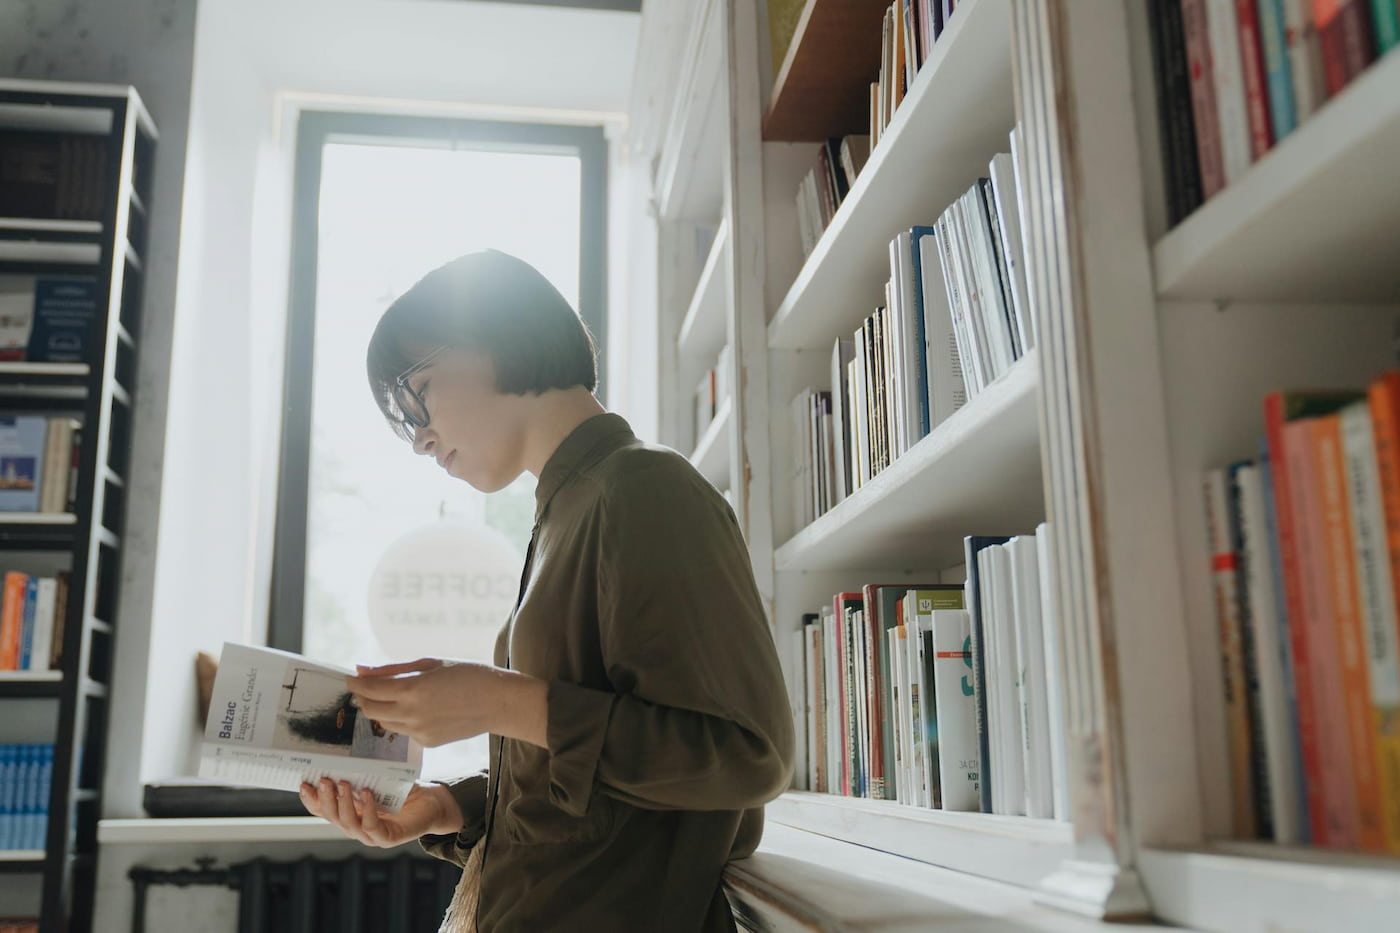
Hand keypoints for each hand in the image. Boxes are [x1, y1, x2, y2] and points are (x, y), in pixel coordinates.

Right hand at [299, 779, 462, 847]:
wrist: (431, 803)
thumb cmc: (402, 791)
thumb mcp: (376, 780)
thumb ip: (358, 776)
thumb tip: (338, 758)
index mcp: (350, 814)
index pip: (323, 810)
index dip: (311, 799)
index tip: (303, 783)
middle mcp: (356, 828)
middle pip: (332, 817)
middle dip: (325, 798)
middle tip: (323, 779)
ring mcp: (371, 836)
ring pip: (349, 823)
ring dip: (343, 803)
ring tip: (343, 783)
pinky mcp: (388, 838)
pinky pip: (373, 827)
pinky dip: (367, 810)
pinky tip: (367, 793)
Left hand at [346, 657, 547, 747]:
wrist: (499, 703)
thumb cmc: (469, 674)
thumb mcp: (431, 663)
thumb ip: (394, 669)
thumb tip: (363, 669)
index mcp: (413, 689)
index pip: (371, 689)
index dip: (356, 683)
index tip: (350, 677)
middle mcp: (412, 713)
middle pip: (371, 710)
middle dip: (362, 698)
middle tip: (361, 688)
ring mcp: (420, 732)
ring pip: (385, 723)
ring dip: (378, 710)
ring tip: (383, 697)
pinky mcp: (428, 743)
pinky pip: (404, 731)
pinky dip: (400, 719)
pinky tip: (413, 709)